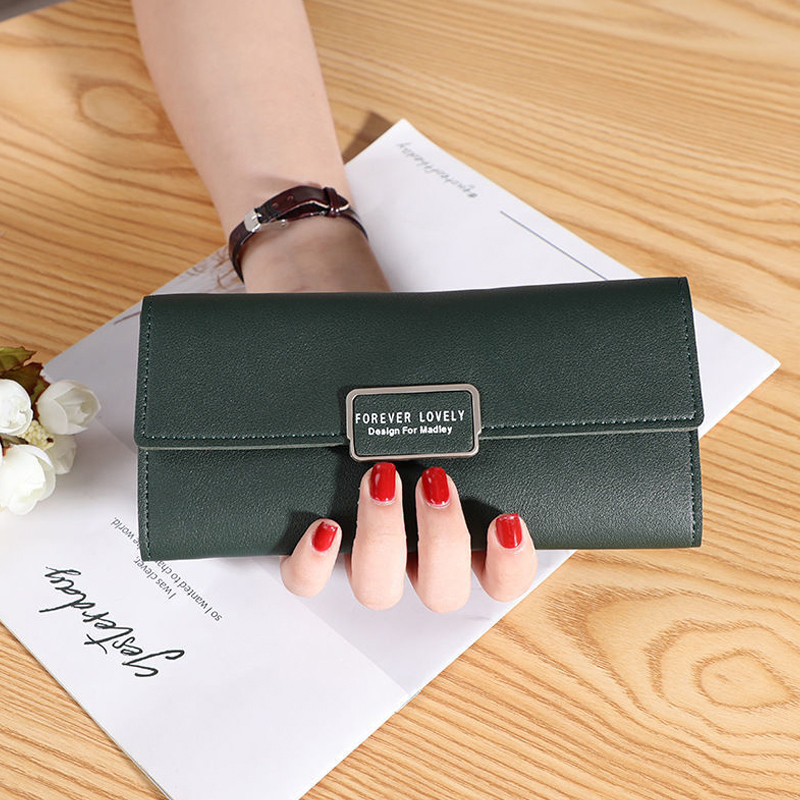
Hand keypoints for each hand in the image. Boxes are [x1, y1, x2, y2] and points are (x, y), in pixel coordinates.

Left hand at [243, 219, 536, 609]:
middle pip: (442, 591)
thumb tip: (498, 368)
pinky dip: (314, 564)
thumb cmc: (410, 402)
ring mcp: (364, 559)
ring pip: (378, 590)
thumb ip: (474, 407)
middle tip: (435, 479)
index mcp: (461, 538)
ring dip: (384, 537)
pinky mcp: (312, 553)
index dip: (510, 565)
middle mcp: (414, 559)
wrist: (347, 395)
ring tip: (382, 476)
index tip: (509, 518)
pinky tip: (326, 526)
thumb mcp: (448, 406)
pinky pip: (305, 584)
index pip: (503, 581)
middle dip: (442, 538)